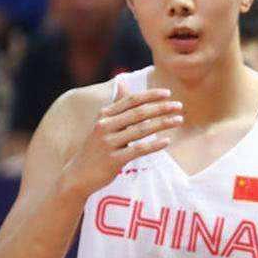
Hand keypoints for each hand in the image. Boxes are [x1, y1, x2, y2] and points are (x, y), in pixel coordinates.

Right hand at [61, 82, 181, 198]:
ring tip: (179, 120)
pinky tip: (167, 141)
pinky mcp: (113, 160)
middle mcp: (105, 126)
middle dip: (161, 108)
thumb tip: (123, 82)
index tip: (168, 93)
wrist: (78, 175)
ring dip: (163, 124)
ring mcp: (108, 143)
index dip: (150, 95)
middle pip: (138, 113)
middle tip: (179, 106)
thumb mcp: (102, 124)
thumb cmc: (96, 147)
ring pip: (141, 130)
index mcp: (104, 115)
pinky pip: (138, 149)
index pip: (130, 100)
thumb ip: (116, 106)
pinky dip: (154, 145)